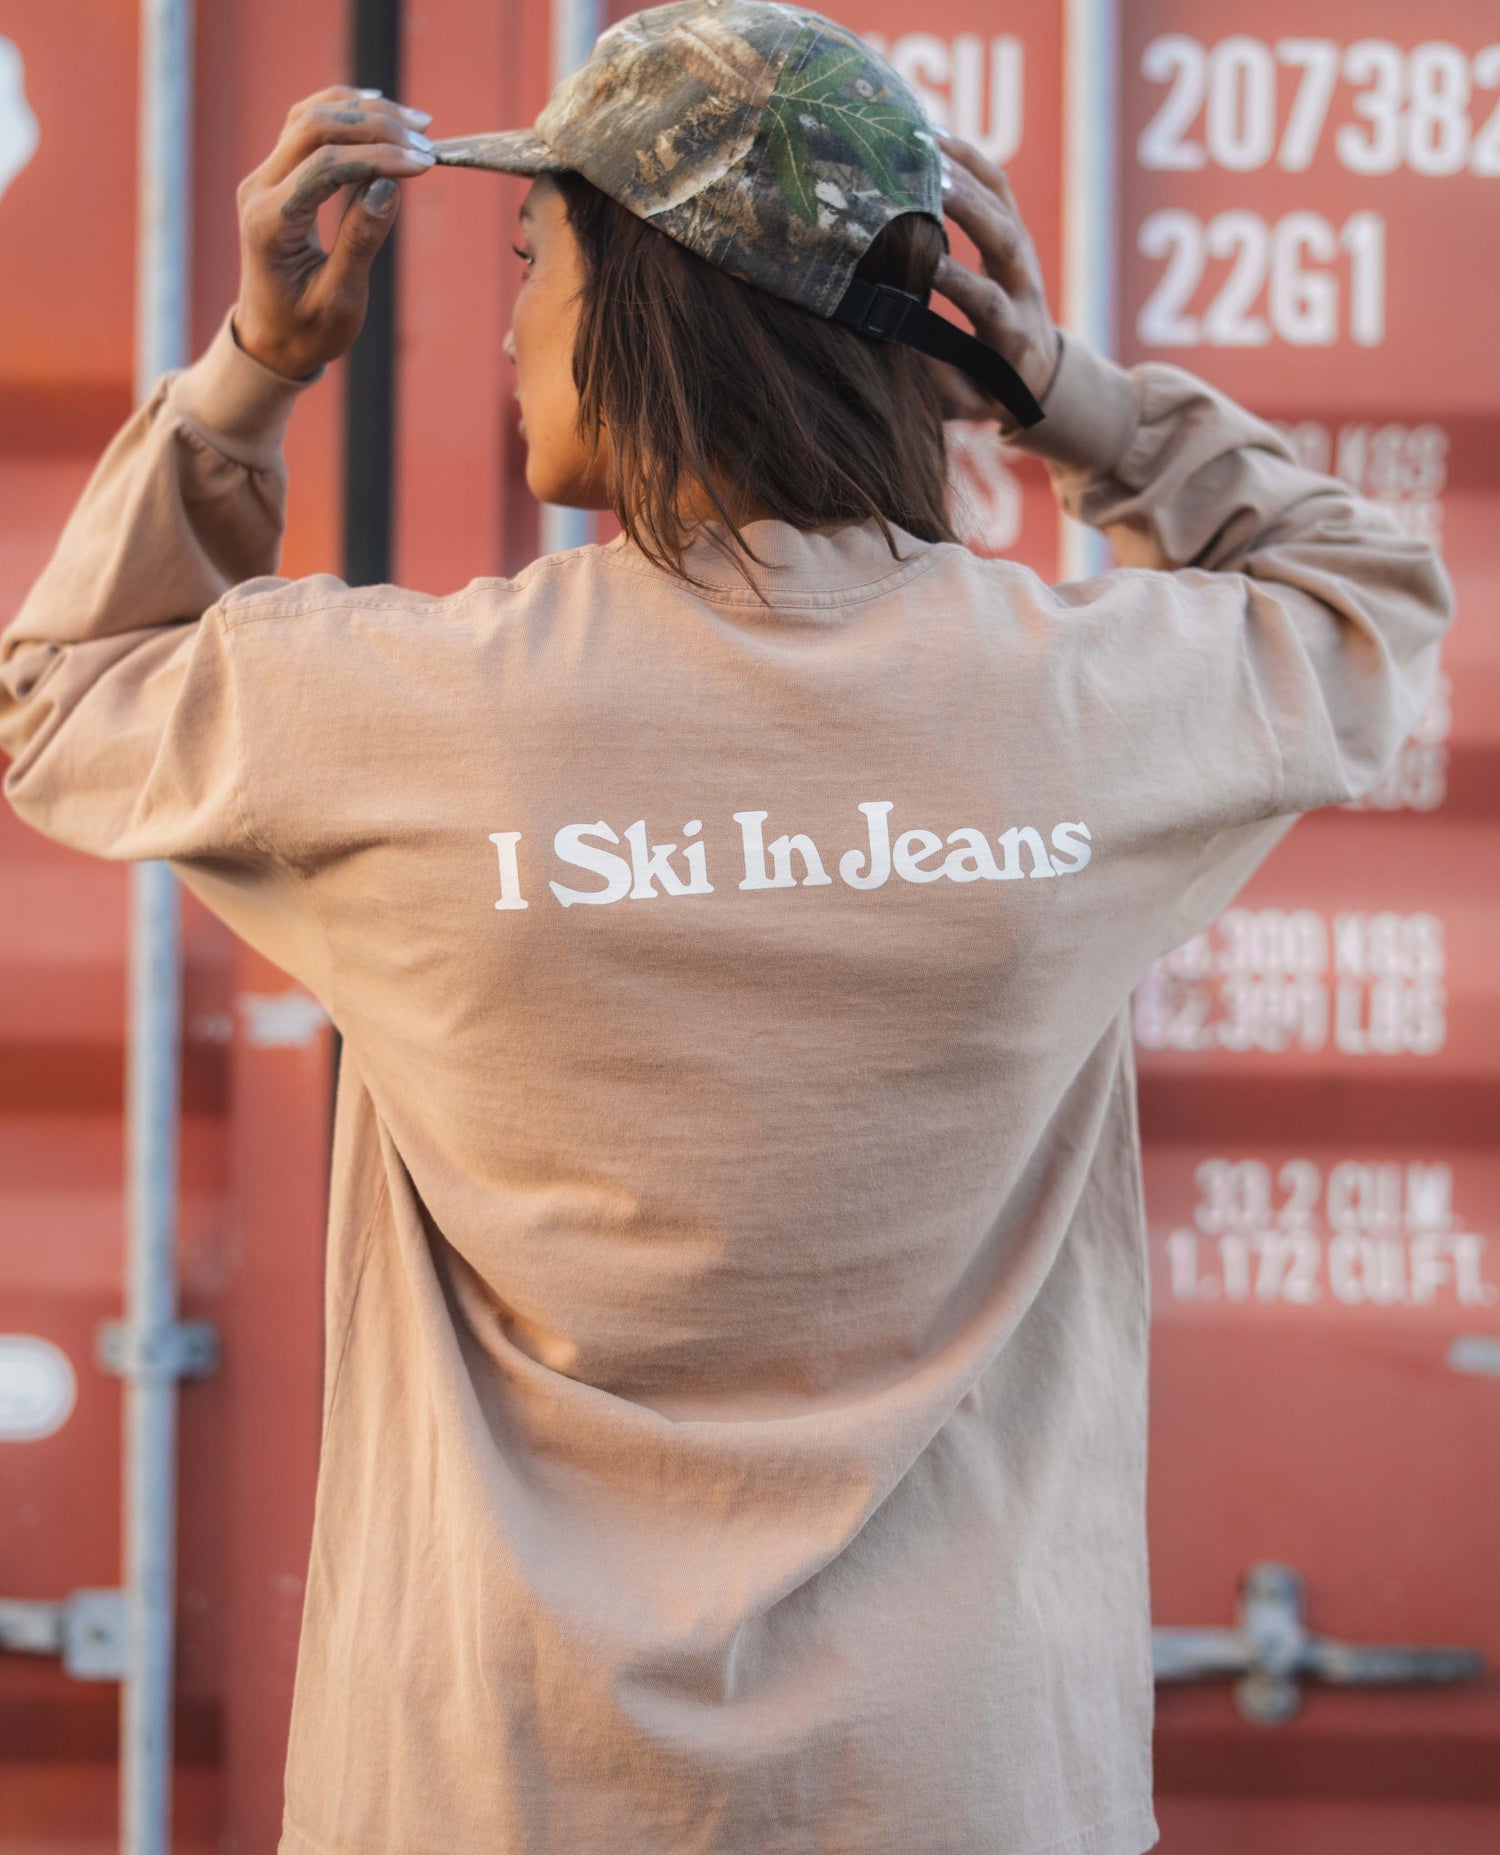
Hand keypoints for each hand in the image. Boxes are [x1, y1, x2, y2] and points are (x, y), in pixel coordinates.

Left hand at [232, 87, 435, 379]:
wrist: (270, 340)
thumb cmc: (306, 330)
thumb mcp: (340, 300)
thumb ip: (361, 240)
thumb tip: (388, 185)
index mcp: (271, 222)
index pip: (326, 165)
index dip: (378, 157)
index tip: (425, 164)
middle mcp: (259, 188)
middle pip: (315, 126)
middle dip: (374, 125)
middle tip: (425, 141)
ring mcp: (265, 176)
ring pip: (311, 116)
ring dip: (364, 112)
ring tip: (415, 125)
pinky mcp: (278, 174)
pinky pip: (309, 126)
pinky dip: (347, 114)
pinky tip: (382, 113)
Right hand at [924, 128, 1060, 424]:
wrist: (1035, 370)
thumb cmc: (988, 390)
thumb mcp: (965, 402)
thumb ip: (937, 380)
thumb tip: (897, 343)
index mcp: (1012, 333)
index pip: (990, 302)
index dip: (962, 283)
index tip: (929, 268)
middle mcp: (1024, 286)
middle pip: (1006, 240)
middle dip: (971, 211)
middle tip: (930, 186)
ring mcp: (1022, 254)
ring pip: (1002, 205)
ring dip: (965, 174)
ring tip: (921, 148)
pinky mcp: (1016, 231)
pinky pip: (999, 186)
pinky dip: (970, 158)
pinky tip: (934, 137)